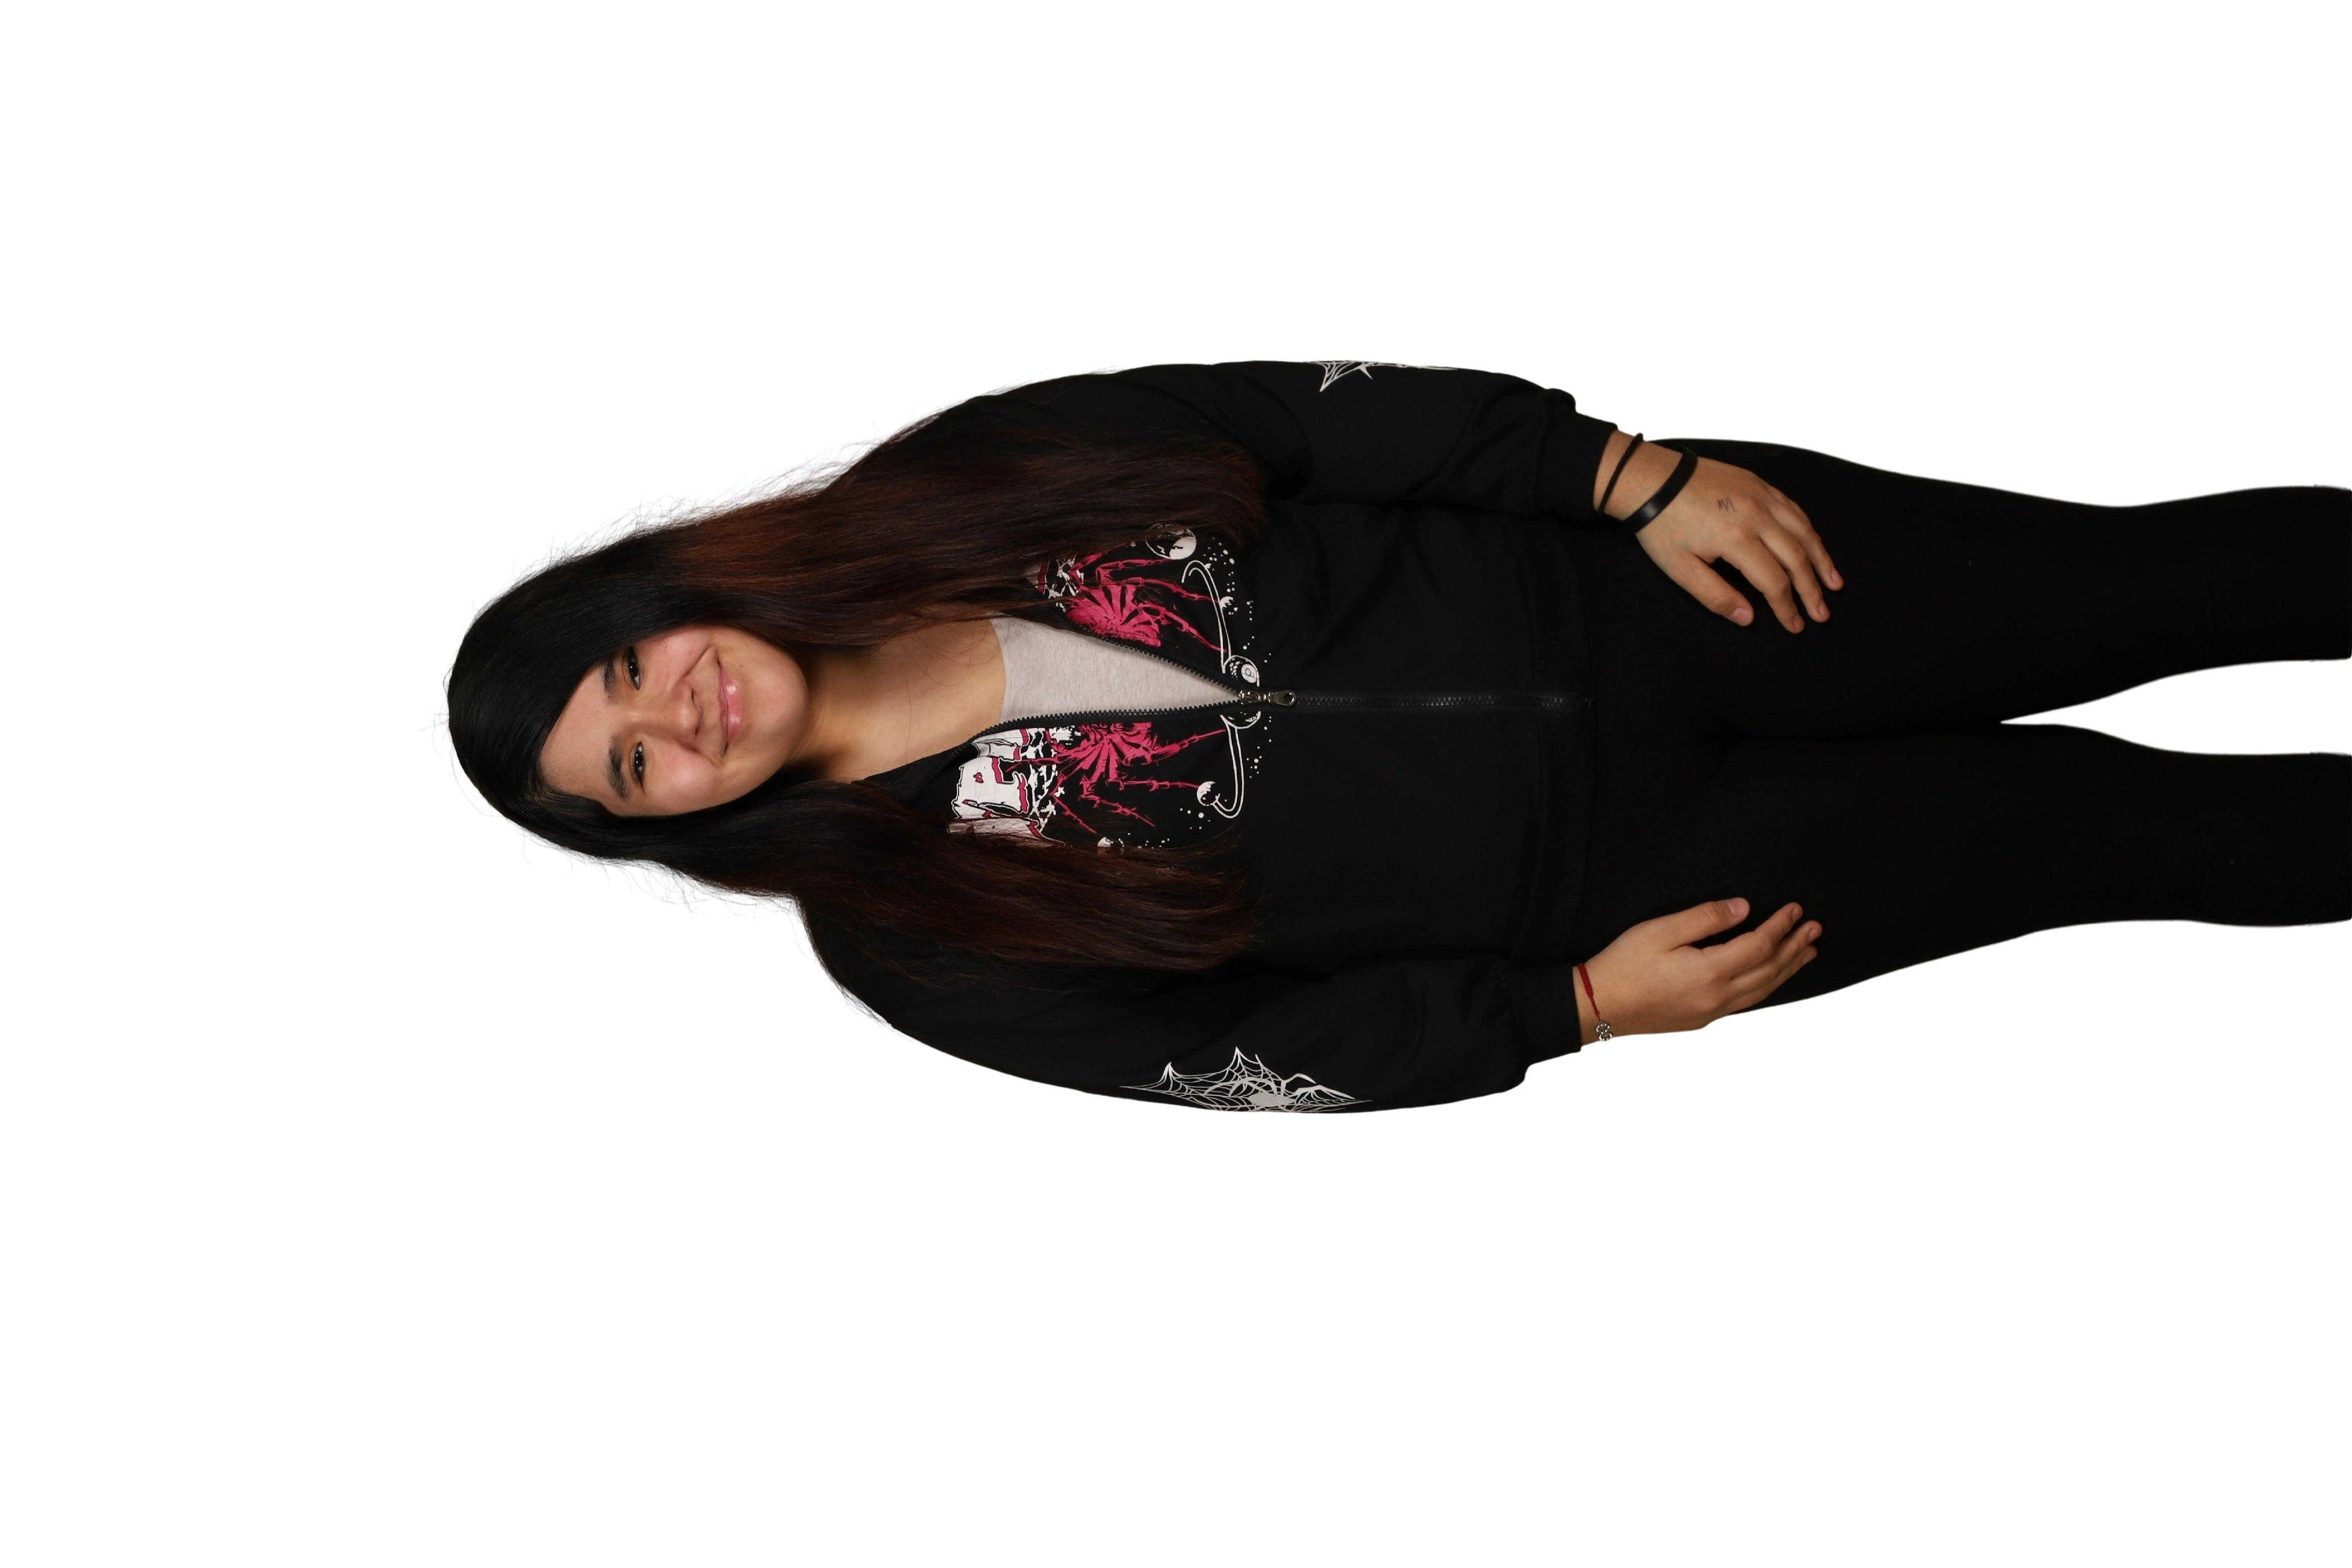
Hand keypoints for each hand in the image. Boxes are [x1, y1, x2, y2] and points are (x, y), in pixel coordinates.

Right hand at [1575, 897, 1819, 1042]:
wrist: (1598, 1006)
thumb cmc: (1623, 965)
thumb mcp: (1660, 930)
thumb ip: (1705, 917)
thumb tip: (1743, 908)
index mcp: (1710, 972)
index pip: (1760, 946)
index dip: (1781, 926)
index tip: (1795, 909)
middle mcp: (1718, 997)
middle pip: (1770, 970)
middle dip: (1795, 947)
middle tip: (1815, 929)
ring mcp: (1712, 1011)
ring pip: (1763, 989)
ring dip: (1788, 969)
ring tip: (1807, 953)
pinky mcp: (1703, 1018)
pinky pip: (1748, 1001)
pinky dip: (1768, 985)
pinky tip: (1771, 977)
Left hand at [1597, 435, 1844, 632]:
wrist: (1651, 478)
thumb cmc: (1660, 524)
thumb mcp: (1680, 569)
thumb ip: (1716, 596)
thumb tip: (1748, 617)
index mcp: (1737, 539)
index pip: (1774, 582)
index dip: (1787, 607)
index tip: (1795, 626)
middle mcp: (1757, 515)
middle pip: (1797, 558)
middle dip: (1812, 589)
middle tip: (1822, 613)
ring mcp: (1760, 495)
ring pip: (1803, 530)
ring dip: (1821, 559)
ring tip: (1833, 582)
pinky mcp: (1758, 483)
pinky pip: (1793, 509)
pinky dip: (1808, 530)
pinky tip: (1814, 545)